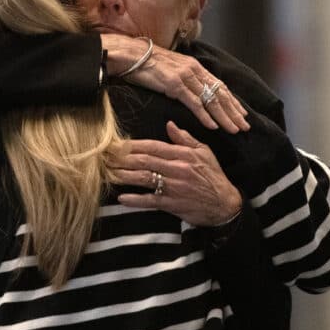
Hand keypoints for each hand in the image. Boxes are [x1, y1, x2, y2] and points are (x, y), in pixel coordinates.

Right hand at [100, 34, 248, 132]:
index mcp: (194, 66)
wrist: (130, 54)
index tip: (241, 113)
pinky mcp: (174, 85)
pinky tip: (214, 126)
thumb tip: (188, 90)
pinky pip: (194, 103)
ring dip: (224, 116)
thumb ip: (182, 79)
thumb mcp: (169, 69)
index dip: (232, 101)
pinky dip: (205, 116)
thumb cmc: (145, 63)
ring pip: (211, 100)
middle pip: (220, 93)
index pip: (219, 86)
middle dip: (234, 111)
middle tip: (245, 126)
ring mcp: (185, 77)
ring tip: (235, 129)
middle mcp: (194, 70)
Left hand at [109, 121, 242, 226]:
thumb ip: (185, 139)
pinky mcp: (172, 204)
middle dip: (122, 158)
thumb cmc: (213, 176)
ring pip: (144, 178)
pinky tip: (122, 198)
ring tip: (107, 174)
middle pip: (144, 161)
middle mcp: (177, 169)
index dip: (133, 145)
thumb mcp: (204, 152)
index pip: (153, 146)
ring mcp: (174, 187)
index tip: (117, 144)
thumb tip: (169, 124)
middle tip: (105, 157)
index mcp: (183, 155)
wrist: (224, 204)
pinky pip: (151, 201)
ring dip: (124, 176)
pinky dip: (136, 199)